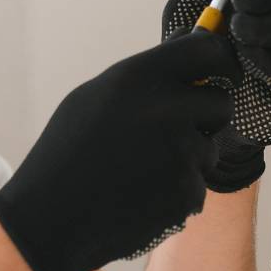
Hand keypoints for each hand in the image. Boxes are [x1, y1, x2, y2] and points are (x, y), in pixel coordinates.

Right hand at [0, 32, 241, 270]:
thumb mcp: (93, 98)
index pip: (208, 50)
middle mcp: (165, 109)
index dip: (222, 60)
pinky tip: (140, 198)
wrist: (49, 220)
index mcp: (139, 77)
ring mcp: (179, 152)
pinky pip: (197, 187)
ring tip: (141, 172)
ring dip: (189, 160)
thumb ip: (145, 76)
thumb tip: (187, 52)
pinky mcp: (186, 192)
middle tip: (178, 132)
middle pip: (221, 102)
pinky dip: (176, 195)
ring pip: (210, 150)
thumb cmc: (67, 155)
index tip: (222, 72)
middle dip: (208, 117)